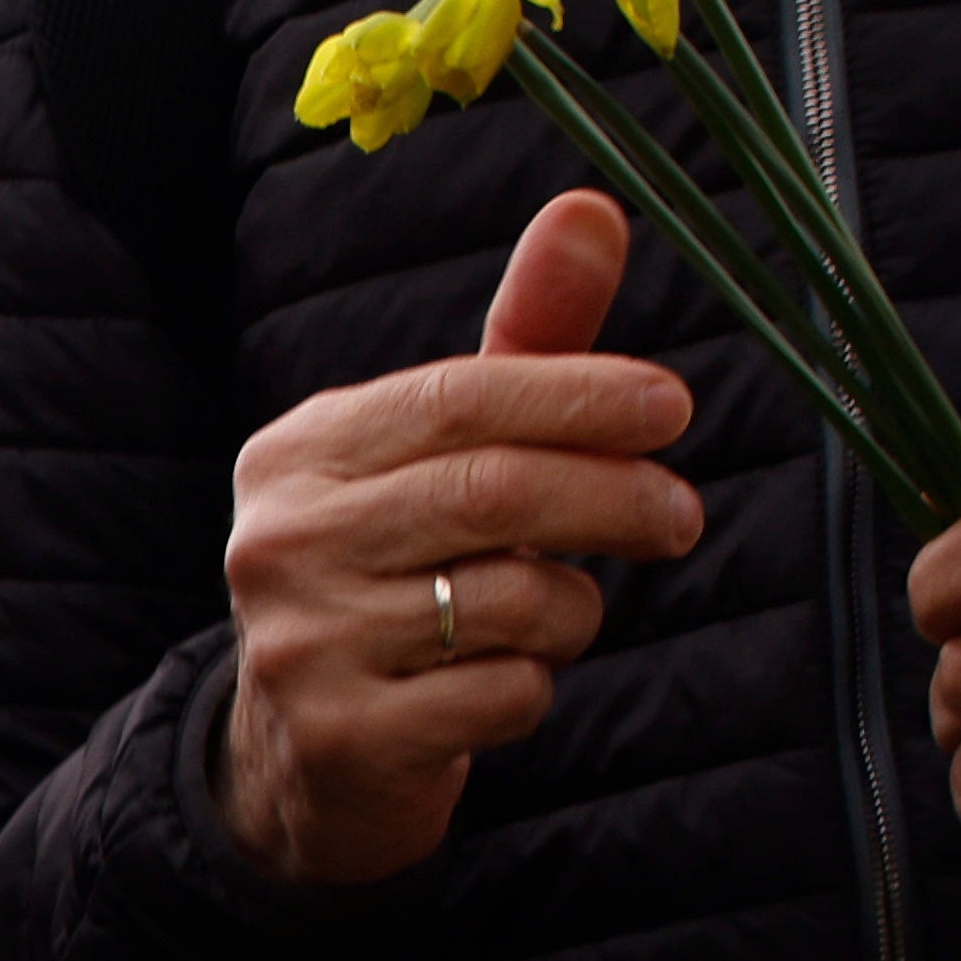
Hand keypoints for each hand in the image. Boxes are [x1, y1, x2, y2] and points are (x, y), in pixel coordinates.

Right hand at [214, 195, 703, 888]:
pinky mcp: (338, 737)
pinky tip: (500, 683)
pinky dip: (533, 687)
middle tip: (680, 515)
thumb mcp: (446, 455)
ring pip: (509, 602)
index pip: (459, 398)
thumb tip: (594, 207)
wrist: (305, 753)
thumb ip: (525, 339)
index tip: (671, 405)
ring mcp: (300, 644)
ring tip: (557, 615)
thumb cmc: (401, 573)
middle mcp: (280, 540)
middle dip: (613, 497)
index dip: (579, 394)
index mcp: (300, 452)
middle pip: (492, 493)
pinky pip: (499, 694)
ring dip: (573, 609)